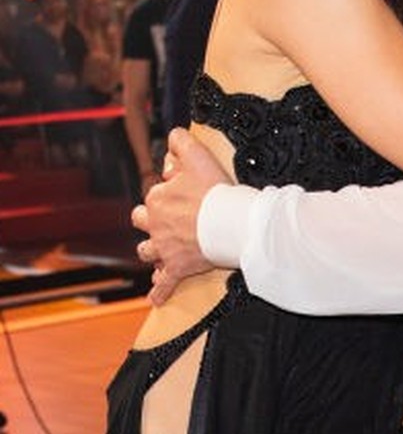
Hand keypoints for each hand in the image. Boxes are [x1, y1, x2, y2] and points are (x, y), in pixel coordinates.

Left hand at [131, 127, 230, 304]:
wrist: (229, 222)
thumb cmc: (215, 190)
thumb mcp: (197, 155)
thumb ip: (181, 142)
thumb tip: (171, 137)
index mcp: (158, 199)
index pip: (154, 192)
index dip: (167, 189)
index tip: (183, 189)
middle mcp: (155, 225)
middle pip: (142, 221)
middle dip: (149, 220)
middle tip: (164, 218)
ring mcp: (165, 249)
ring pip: (147, 252)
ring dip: (153, 250)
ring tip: (160, 250)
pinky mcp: (177, 269)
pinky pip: (164, 284)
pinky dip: (160, 290)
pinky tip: (157, 296)